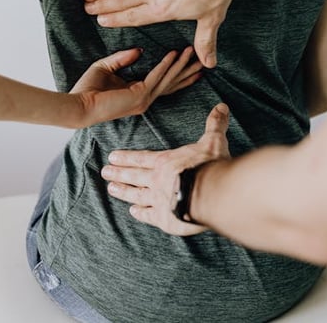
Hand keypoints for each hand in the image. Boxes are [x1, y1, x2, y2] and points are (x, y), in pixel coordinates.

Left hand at [70, 46, 201, 127]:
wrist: (78, 105)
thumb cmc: (87, 89)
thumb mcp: (106, 67)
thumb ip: (123, 58)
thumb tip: (140, 50)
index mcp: (138, 95)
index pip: (163, 83)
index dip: (178, 74)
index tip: (191, 63)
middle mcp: (145, 99)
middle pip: (172, 83)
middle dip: (188, 71)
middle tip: (203, 60)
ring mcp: (144, 99)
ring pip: (168, 79)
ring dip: (181, 64)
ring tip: (193, 52)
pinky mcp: (139, 96)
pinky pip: (157, 76)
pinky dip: (166, 64)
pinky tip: (174, 54)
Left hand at [101, 103, 230, 235]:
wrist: (212, 195)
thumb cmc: (211, 166)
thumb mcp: (213, 141)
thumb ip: (215, 125)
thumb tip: (222, 106)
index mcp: (166, 162)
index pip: (141, 158)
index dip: (126, 157)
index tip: (112, 156)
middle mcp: (157, 180)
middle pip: (134, 175)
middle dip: (118, 173)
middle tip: (104, 172)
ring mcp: (159, 200)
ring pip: (136, 195)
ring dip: (123, 191)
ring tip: (111, 189)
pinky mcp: (165, 219)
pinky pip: (148, 215)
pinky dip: (140, 213)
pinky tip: (133, 212)